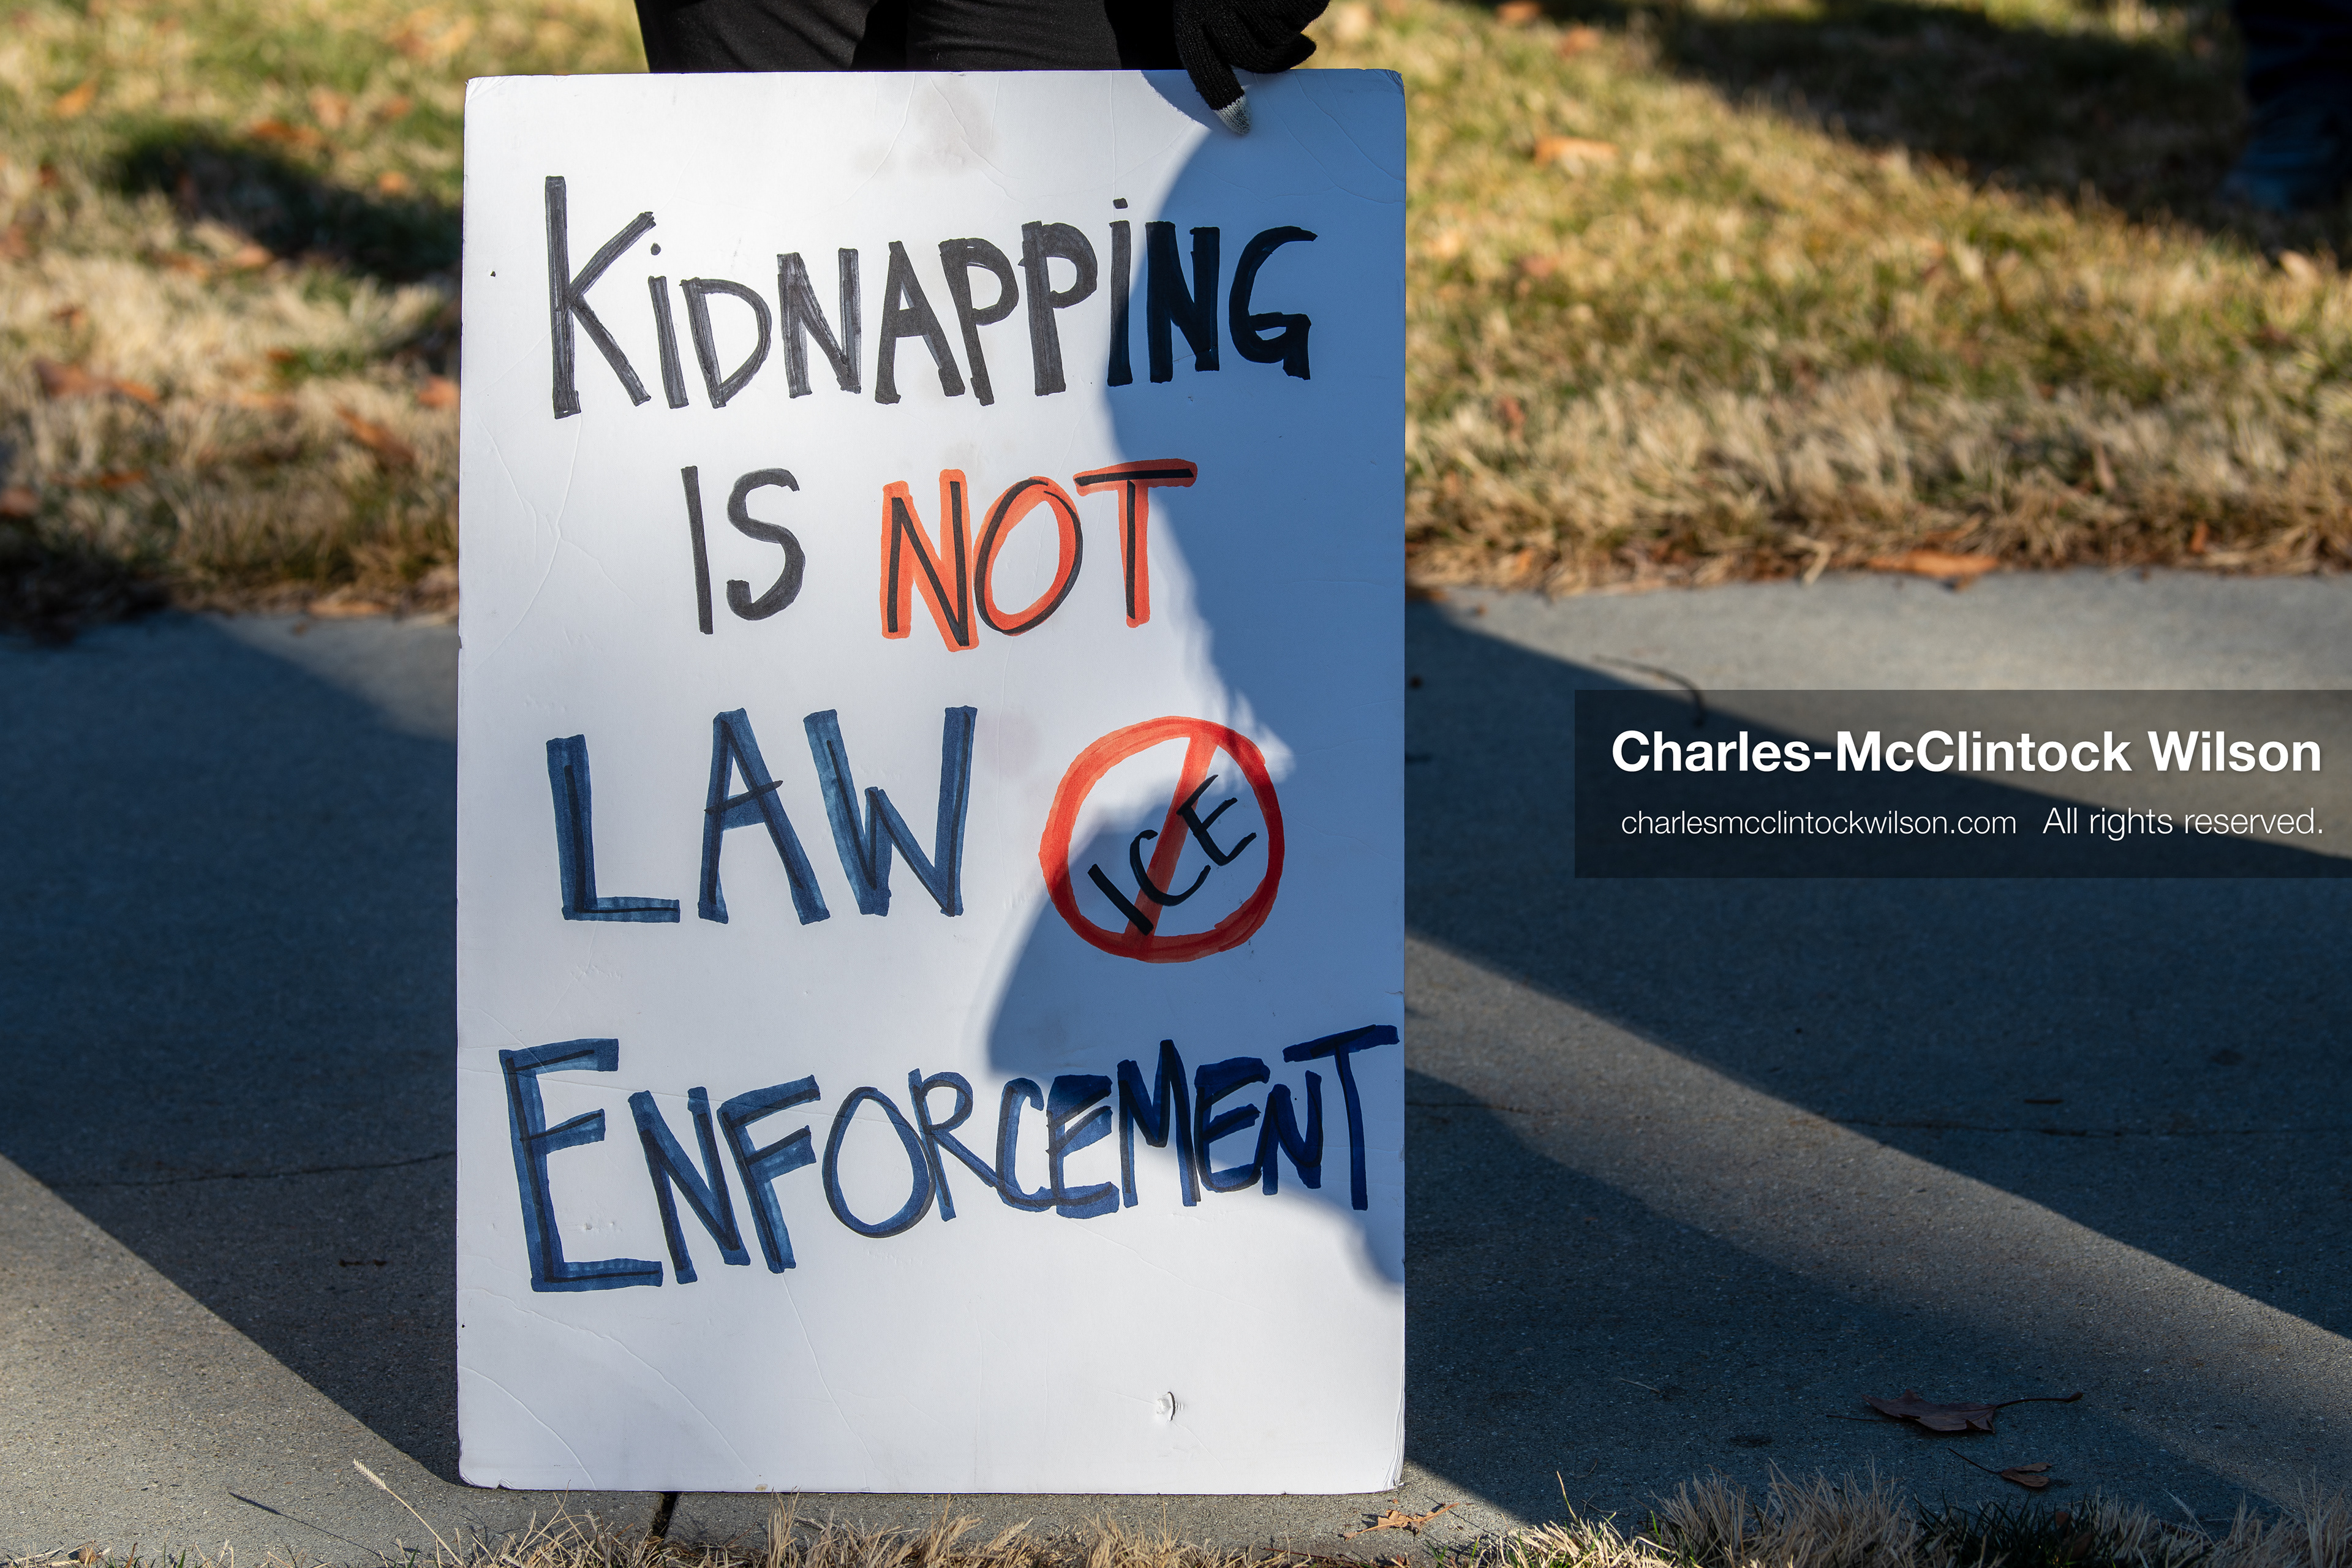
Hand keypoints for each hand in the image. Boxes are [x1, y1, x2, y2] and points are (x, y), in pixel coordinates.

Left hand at [1173, 0, 1326, 133]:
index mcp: (1190, 14)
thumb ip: (1224, 33)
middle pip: (1255, 58)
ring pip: (1282, 37)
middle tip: (1300, 51)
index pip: (1207, 71)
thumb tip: (1271, 69)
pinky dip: (1307, 4)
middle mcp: (1214, 5)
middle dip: (1278, 57)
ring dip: (1290, 24)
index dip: (1225, 101)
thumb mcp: (1210, 0)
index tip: (1243, 128)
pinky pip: (1306, 13)